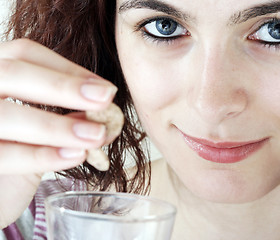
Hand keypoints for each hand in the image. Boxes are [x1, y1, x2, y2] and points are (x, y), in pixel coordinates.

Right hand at [0, 39, 117, 227]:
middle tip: (106, 99)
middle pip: (13, 73)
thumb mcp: (40, 131)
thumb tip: (108, 113)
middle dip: (64, 87)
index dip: (67, 68)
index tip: (104, 88)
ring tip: (96, 135)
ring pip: (7, 115)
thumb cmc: (16, 153)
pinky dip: (42, 156)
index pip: (25, 53)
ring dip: (58, 126)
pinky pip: (4, 156)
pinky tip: (76, 155)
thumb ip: (68, 117)